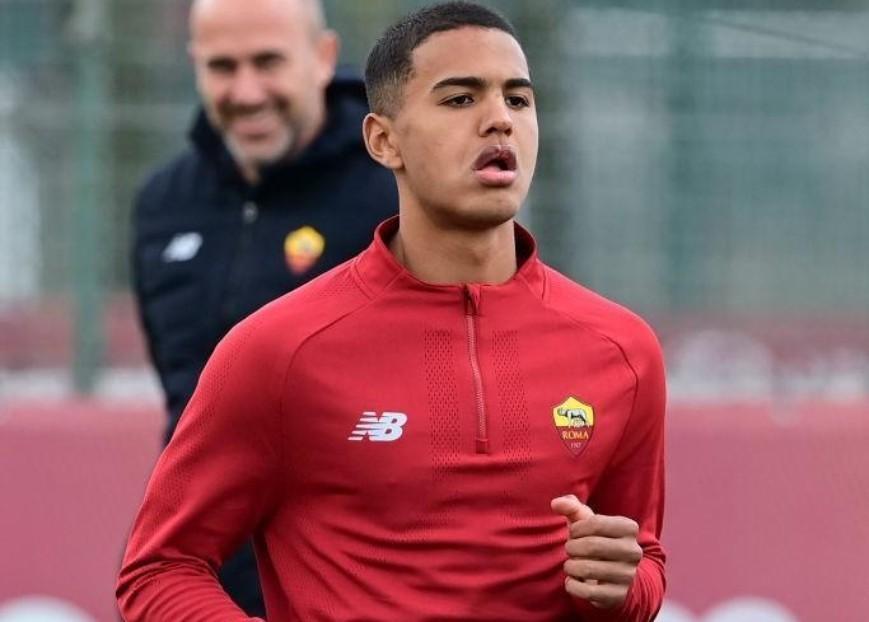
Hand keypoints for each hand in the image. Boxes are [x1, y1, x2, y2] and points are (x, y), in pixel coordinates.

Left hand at [550, 494, 642, 608]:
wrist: (616, 576)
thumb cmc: (597, 541)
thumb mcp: (588, 522)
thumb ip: (571, 507)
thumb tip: (555, 503)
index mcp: (629, 528)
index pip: (595, 523)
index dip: (577, 528)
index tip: (575, 533)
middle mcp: (633, 551)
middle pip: (591, 546)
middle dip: (572, 547)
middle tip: (570, 549)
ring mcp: (627, 575)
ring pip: (588, 569)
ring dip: (570, 566)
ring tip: (571, 565)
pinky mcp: (617, 596)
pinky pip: (587, 592)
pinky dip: (572, 585)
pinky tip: (573, 581)